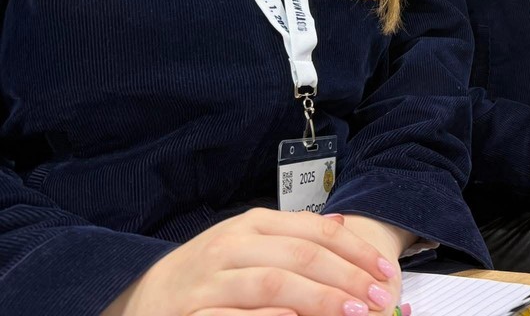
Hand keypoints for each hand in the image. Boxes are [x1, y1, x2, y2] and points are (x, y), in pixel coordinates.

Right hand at [104, 209, 400, 315]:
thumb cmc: (209, 271)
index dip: (356, 251)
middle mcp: (233, 245)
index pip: (316, 231)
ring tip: (353, 313)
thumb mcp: (249, 242)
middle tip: (378, 297)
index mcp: (253, 223)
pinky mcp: (194, 315)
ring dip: (319, 299)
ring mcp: (211, 281)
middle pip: (302, 256)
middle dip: (347, 278)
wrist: (144, 296)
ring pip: (275, 284)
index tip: (386, 272)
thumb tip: (343, 224)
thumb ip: (292, 235)